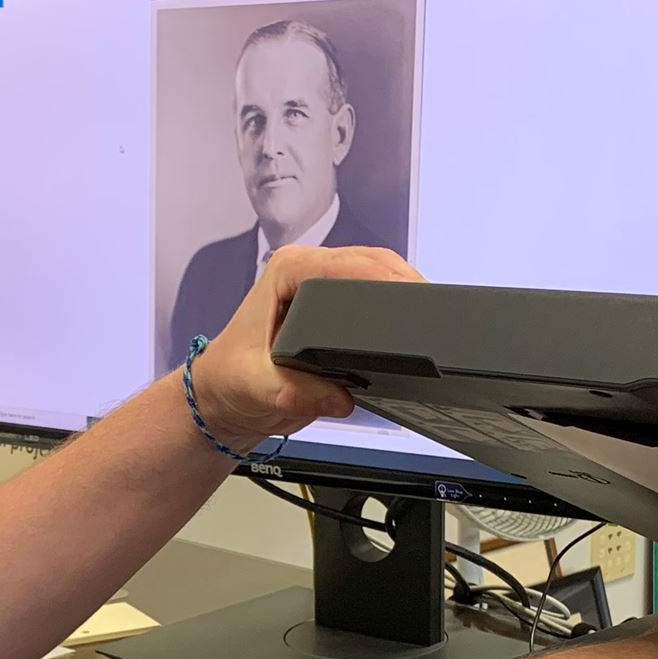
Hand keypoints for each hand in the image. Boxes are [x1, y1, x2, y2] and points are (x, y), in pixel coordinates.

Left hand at [187, 244, 421, 448]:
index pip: (344, 263)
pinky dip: (398, 307)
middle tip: (433, 312)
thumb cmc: (231, 380)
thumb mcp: (258, 389)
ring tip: (431, 317)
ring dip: (406, 291)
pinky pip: (378, 295)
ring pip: (381, 272)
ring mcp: (324, 286)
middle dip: (405, 283)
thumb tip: (341, 397)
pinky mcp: (337, 306)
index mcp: (285, 273)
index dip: (381, 279)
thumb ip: (296, 393)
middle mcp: (307, 270)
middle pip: (373, 261)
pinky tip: (414, 324)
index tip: (409, 298)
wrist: (225, 395)